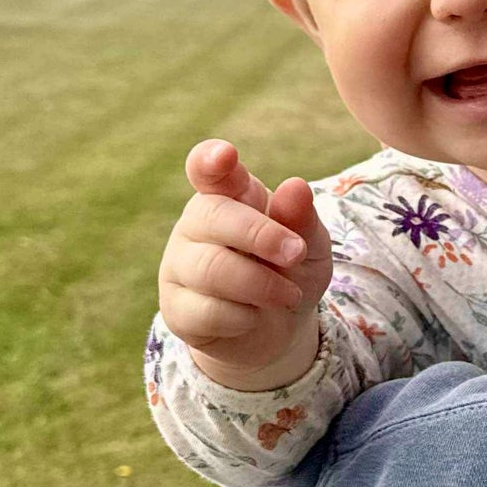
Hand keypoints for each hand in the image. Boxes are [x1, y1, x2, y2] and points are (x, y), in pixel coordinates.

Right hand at [158, 140, 332, 388]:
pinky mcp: (175, 308)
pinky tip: (252, 317)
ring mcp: (179, 266)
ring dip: (262, 285)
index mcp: (230, 195)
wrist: (278, 330)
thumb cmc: (291, 272)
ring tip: (290, 295)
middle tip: (295, 253)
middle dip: (260, 234)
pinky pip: (207, 311)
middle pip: (213, 216)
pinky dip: (243, 318)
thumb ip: (302, 218)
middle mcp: (196, 225)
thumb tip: (295, 187)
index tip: (225, 155)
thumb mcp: (311, 245)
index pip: (208, 169)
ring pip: (211, 268)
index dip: (212, 160)